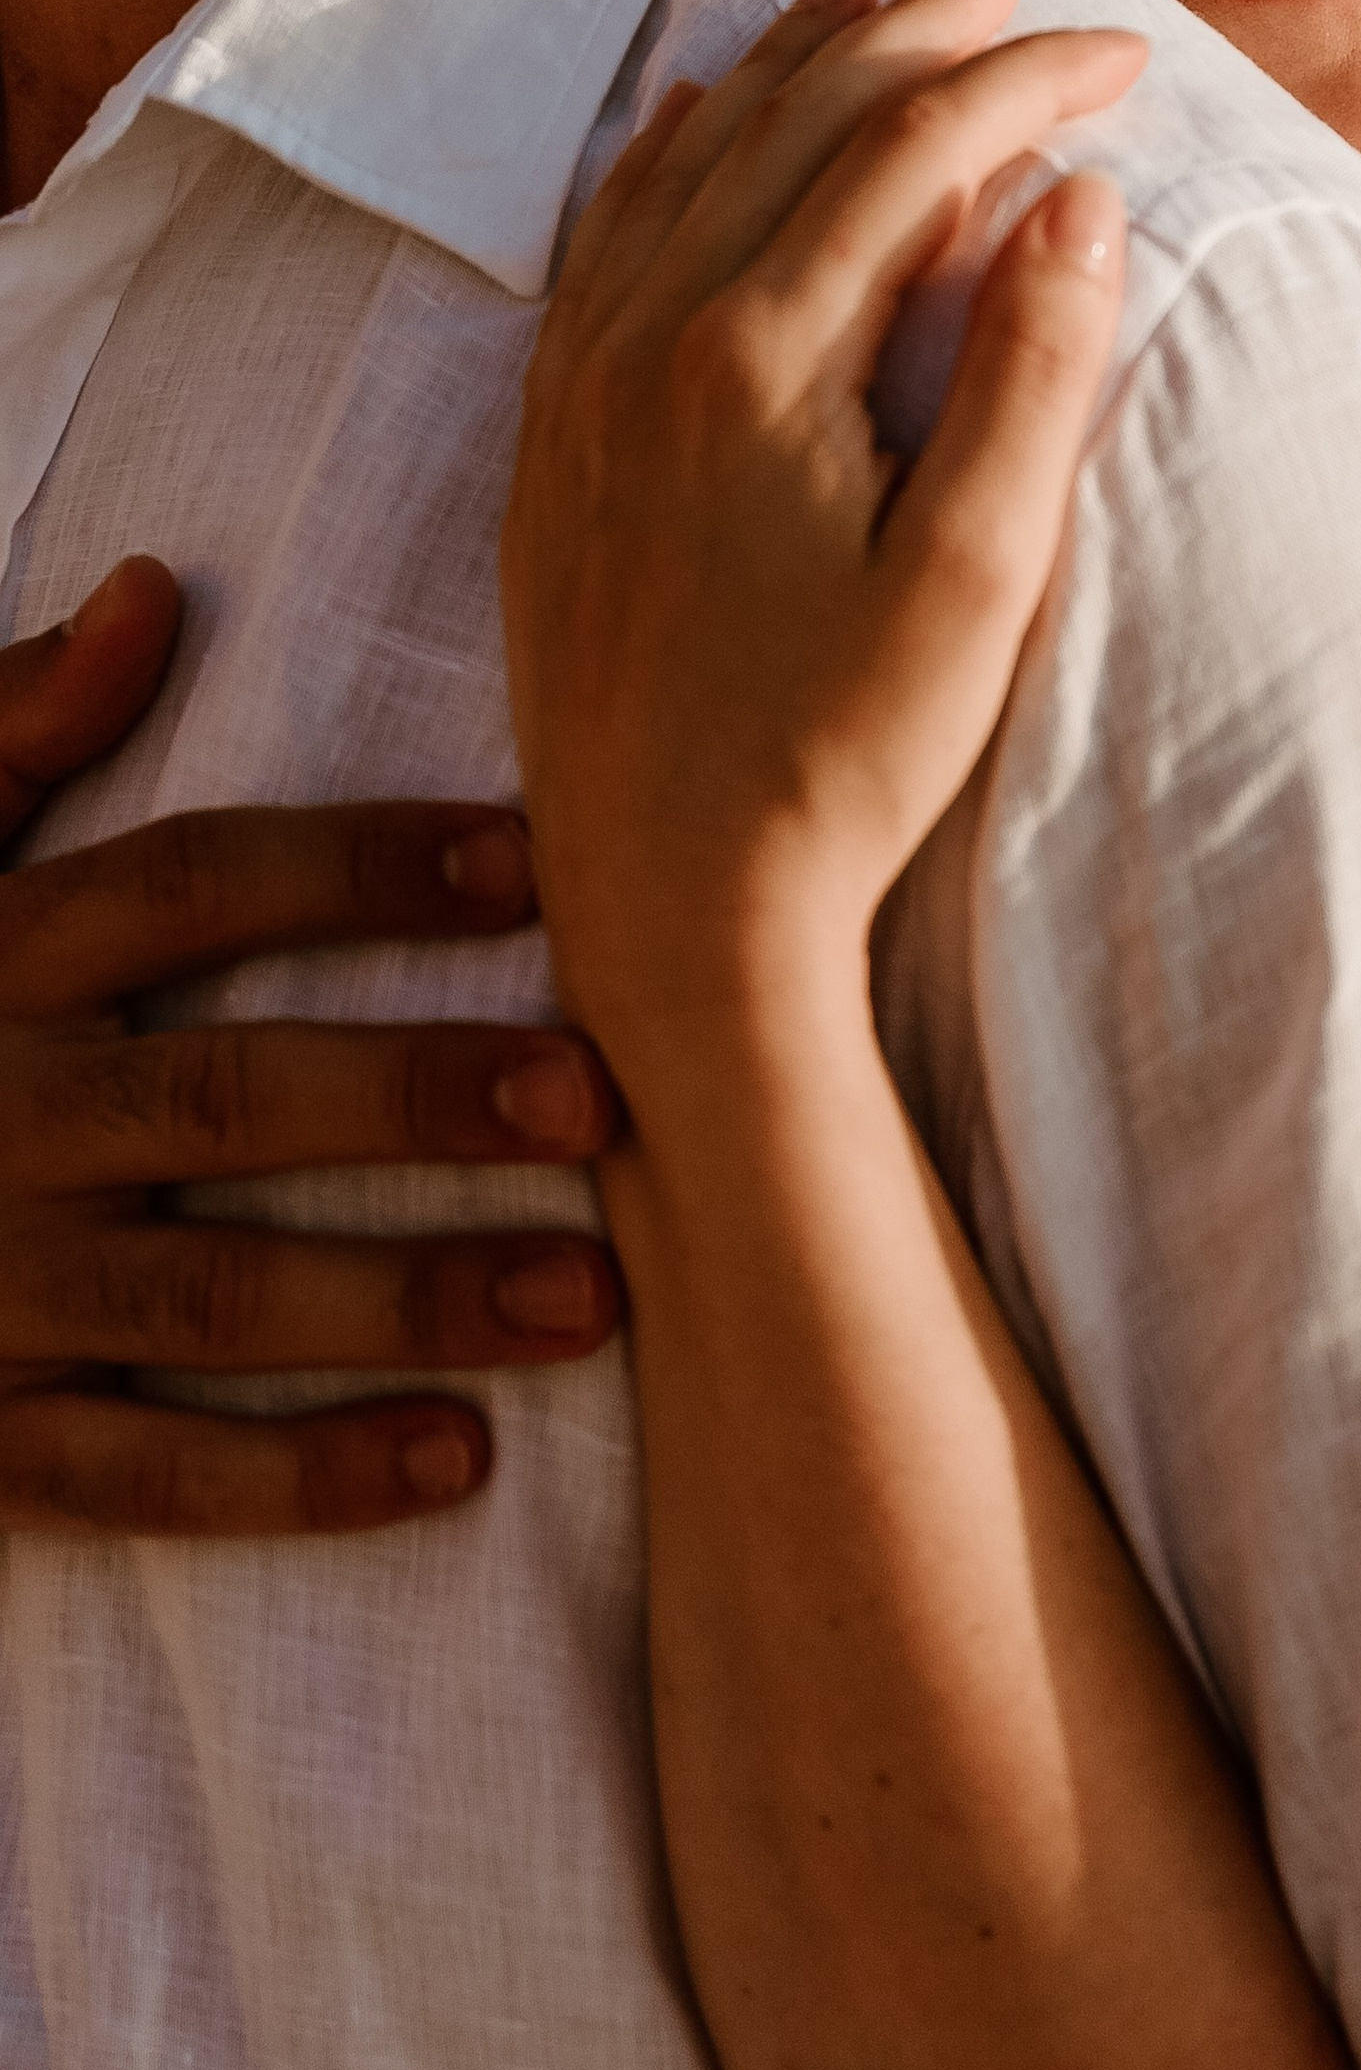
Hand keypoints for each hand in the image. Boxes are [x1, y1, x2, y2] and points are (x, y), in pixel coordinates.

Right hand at [0, 558, 622, 1537]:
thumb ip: (15, 725)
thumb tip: (153, 588)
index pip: (188, 885)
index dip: (358, 868)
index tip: (535, 862)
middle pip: (219, 1095)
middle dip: (409, 1094)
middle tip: (594, 1096)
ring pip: (205, 1300)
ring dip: (402, 1298)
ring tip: (590, 1294)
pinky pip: (139, 1475)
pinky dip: (295, 1481)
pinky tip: (460, 1456)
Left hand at [501, 0, 1137, 1076]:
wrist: (668, 901)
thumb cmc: (842, 758)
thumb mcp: (977, 580)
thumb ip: (1031, 375)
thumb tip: (1083, 198)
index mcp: (760, 354)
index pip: (914, 149)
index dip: (1029, 80)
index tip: (1125, 56)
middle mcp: (653, 335)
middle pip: (798, 117)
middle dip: (920, 29)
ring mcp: (588, 377)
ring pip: (692, 150)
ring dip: (792, 56)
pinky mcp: (559, 430)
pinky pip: (607, 224)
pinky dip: (674, 139)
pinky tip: (699, 110)